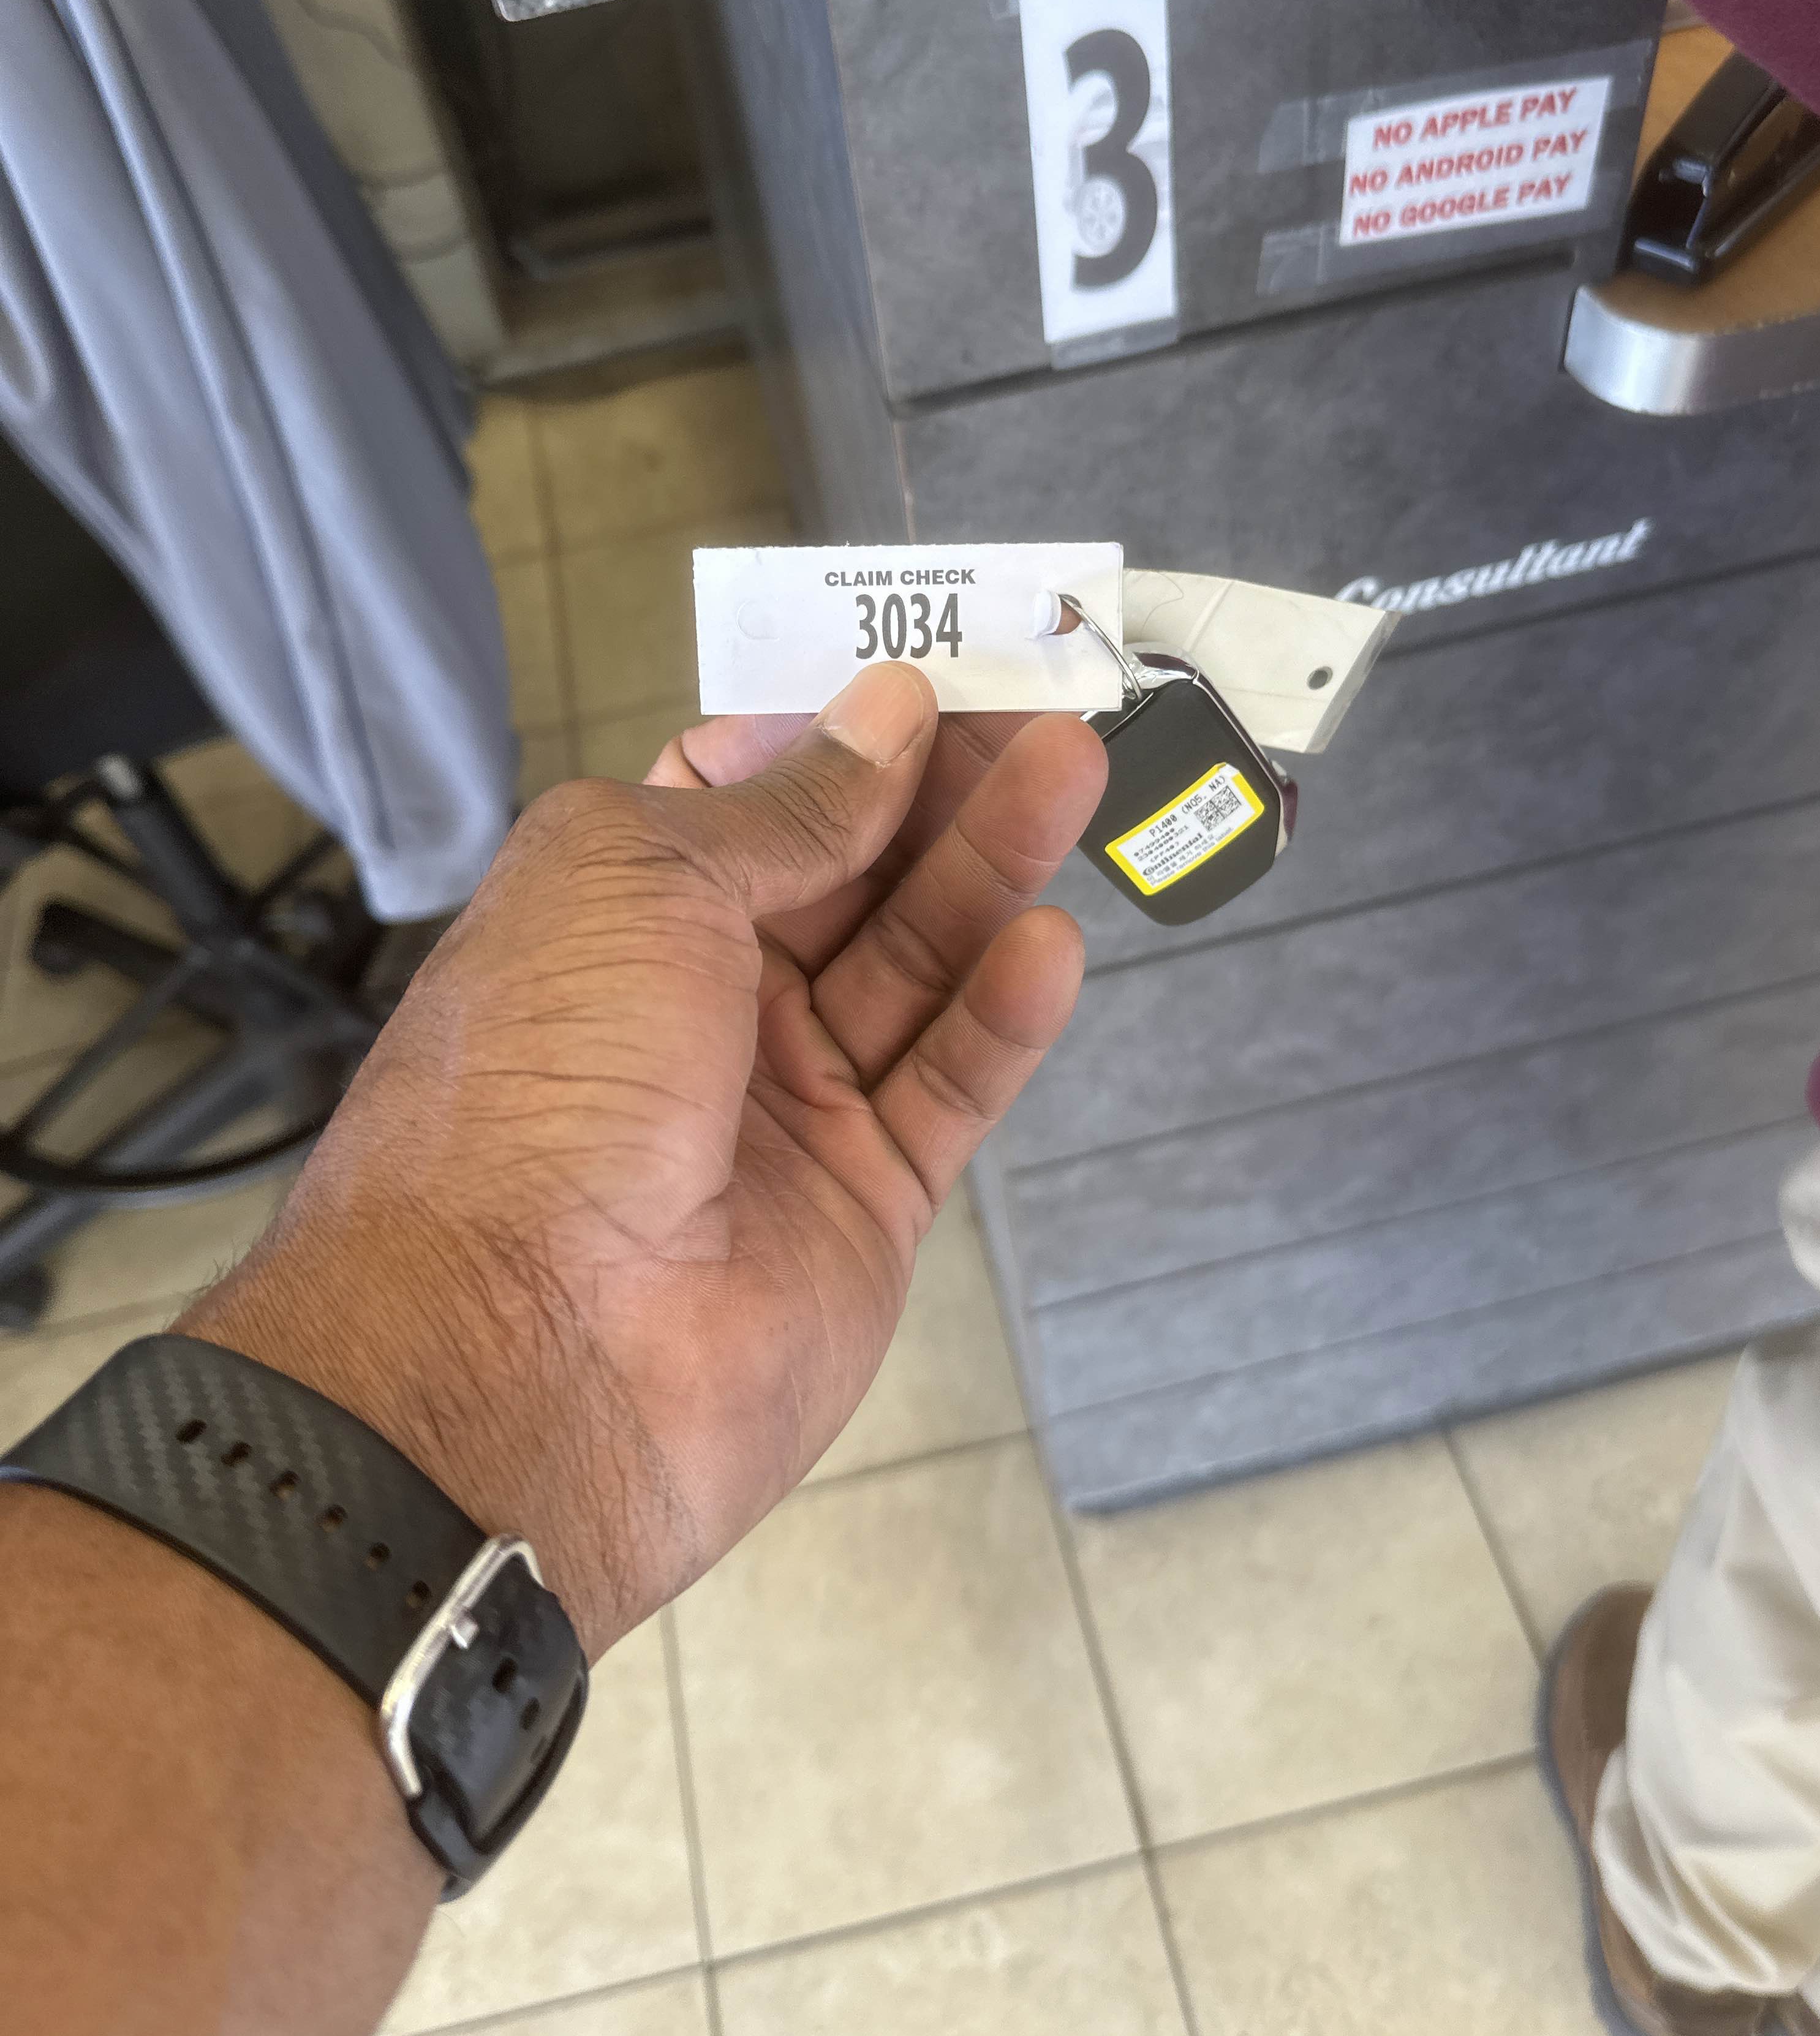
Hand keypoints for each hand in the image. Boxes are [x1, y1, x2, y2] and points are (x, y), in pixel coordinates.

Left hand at [185, 668, 1106, 1653]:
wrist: (526, 1355)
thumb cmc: (542, 1088)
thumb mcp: (639, 880)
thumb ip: (784, 803)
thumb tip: (881, 713)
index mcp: (614, 911)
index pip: (747, 793)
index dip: (838, 733)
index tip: (932, 680)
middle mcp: (698, 1003)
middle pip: (850, 872)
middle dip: (943, 789)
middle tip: (1045, 713)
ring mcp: (783, 1107)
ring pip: (914, 967)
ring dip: (992, 872)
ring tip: (1077, 776)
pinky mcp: (861, 1204)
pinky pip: (945, 1087)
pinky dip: (1000, 1016)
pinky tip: (1048, 945)